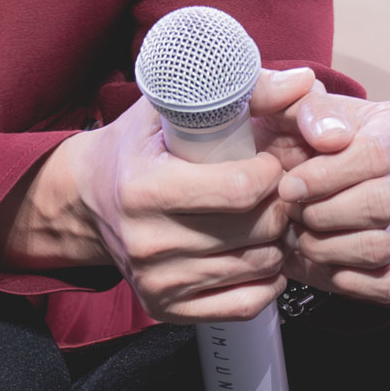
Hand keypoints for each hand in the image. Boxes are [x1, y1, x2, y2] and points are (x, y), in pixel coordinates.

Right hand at [0, 68, 324, 324]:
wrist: (84, 199)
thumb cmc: (137, 147)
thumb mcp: (173, 106)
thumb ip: (244, 90)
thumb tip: (305, 82)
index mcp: (144, 188)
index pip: (240, 189)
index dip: (269, 171)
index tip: (266, 161)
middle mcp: (148, 241)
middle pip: (256, 230)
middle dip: (279, 205)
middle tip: (274, 191)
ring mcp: (157, 281)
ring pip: (259, 267)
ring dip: (275, 241)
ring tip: (263, 218)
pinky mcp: (166, 309)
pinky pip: (246, 304)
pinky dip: (266, 280)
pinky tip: (256, 252)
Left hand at [268, 88, 389, 306]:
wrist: (322, 174)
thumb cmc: (313, 141)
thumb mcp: (303, 113)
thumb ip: (310, 110)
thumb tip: (328, 137)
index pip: (376, 154)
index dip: (325, 176)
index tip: (288, 186)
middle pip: (383, 204)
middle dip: (325, 214)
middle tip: (292, 213)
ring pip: (382, 247)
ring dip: (328, 247)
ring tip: (299, 235)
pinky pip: (389, 283)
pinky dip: (346, 279)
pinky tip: (320, 260)